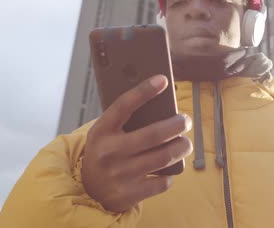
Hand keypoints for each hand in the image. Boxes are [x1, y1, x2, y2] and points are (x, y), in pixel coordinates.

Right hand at [81, 75, 192, 212]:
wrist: (88, 189)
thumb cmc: (105, 152)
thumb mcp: (106, 132)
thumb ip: (126, 119)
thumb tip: (160, 100)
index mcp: (101, 131)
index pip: (124, 105)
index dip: (144, 91)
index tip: (162, 80)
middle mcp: (109, 152)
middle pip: (154, 134)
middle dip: (177, 125)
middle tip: (185, 120)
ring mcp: (119, 175)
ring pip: (163, 157)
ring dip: (181, 147)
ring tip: (185, 142)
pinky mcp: (129, 194)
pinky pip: (162, 181)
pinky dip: (171, 173)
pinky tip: (170, 168)